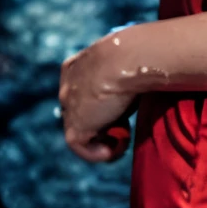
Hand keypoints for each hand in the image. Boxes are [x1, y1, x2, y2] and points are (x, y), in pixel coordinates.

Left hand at [59, 36, 138, 163]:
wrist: (130, 58)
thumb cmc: (136, 55)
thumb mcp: (125, 63)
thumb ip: (120, 75)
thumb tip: (139, 83)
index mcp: (75, 67)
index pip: (80, 92)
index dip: (99, 103)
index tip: (121, 106)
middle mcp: (67, 85)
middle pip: (79, 110)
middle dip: (101, 120)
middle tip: (126, 121)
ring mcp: (69, 107)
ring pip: (81, 130)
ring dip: (103, 137)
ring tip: (126, 135)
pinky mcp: (76, 127)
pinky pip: (82, 148)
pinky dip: (101, 152)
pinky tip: (120, 145)